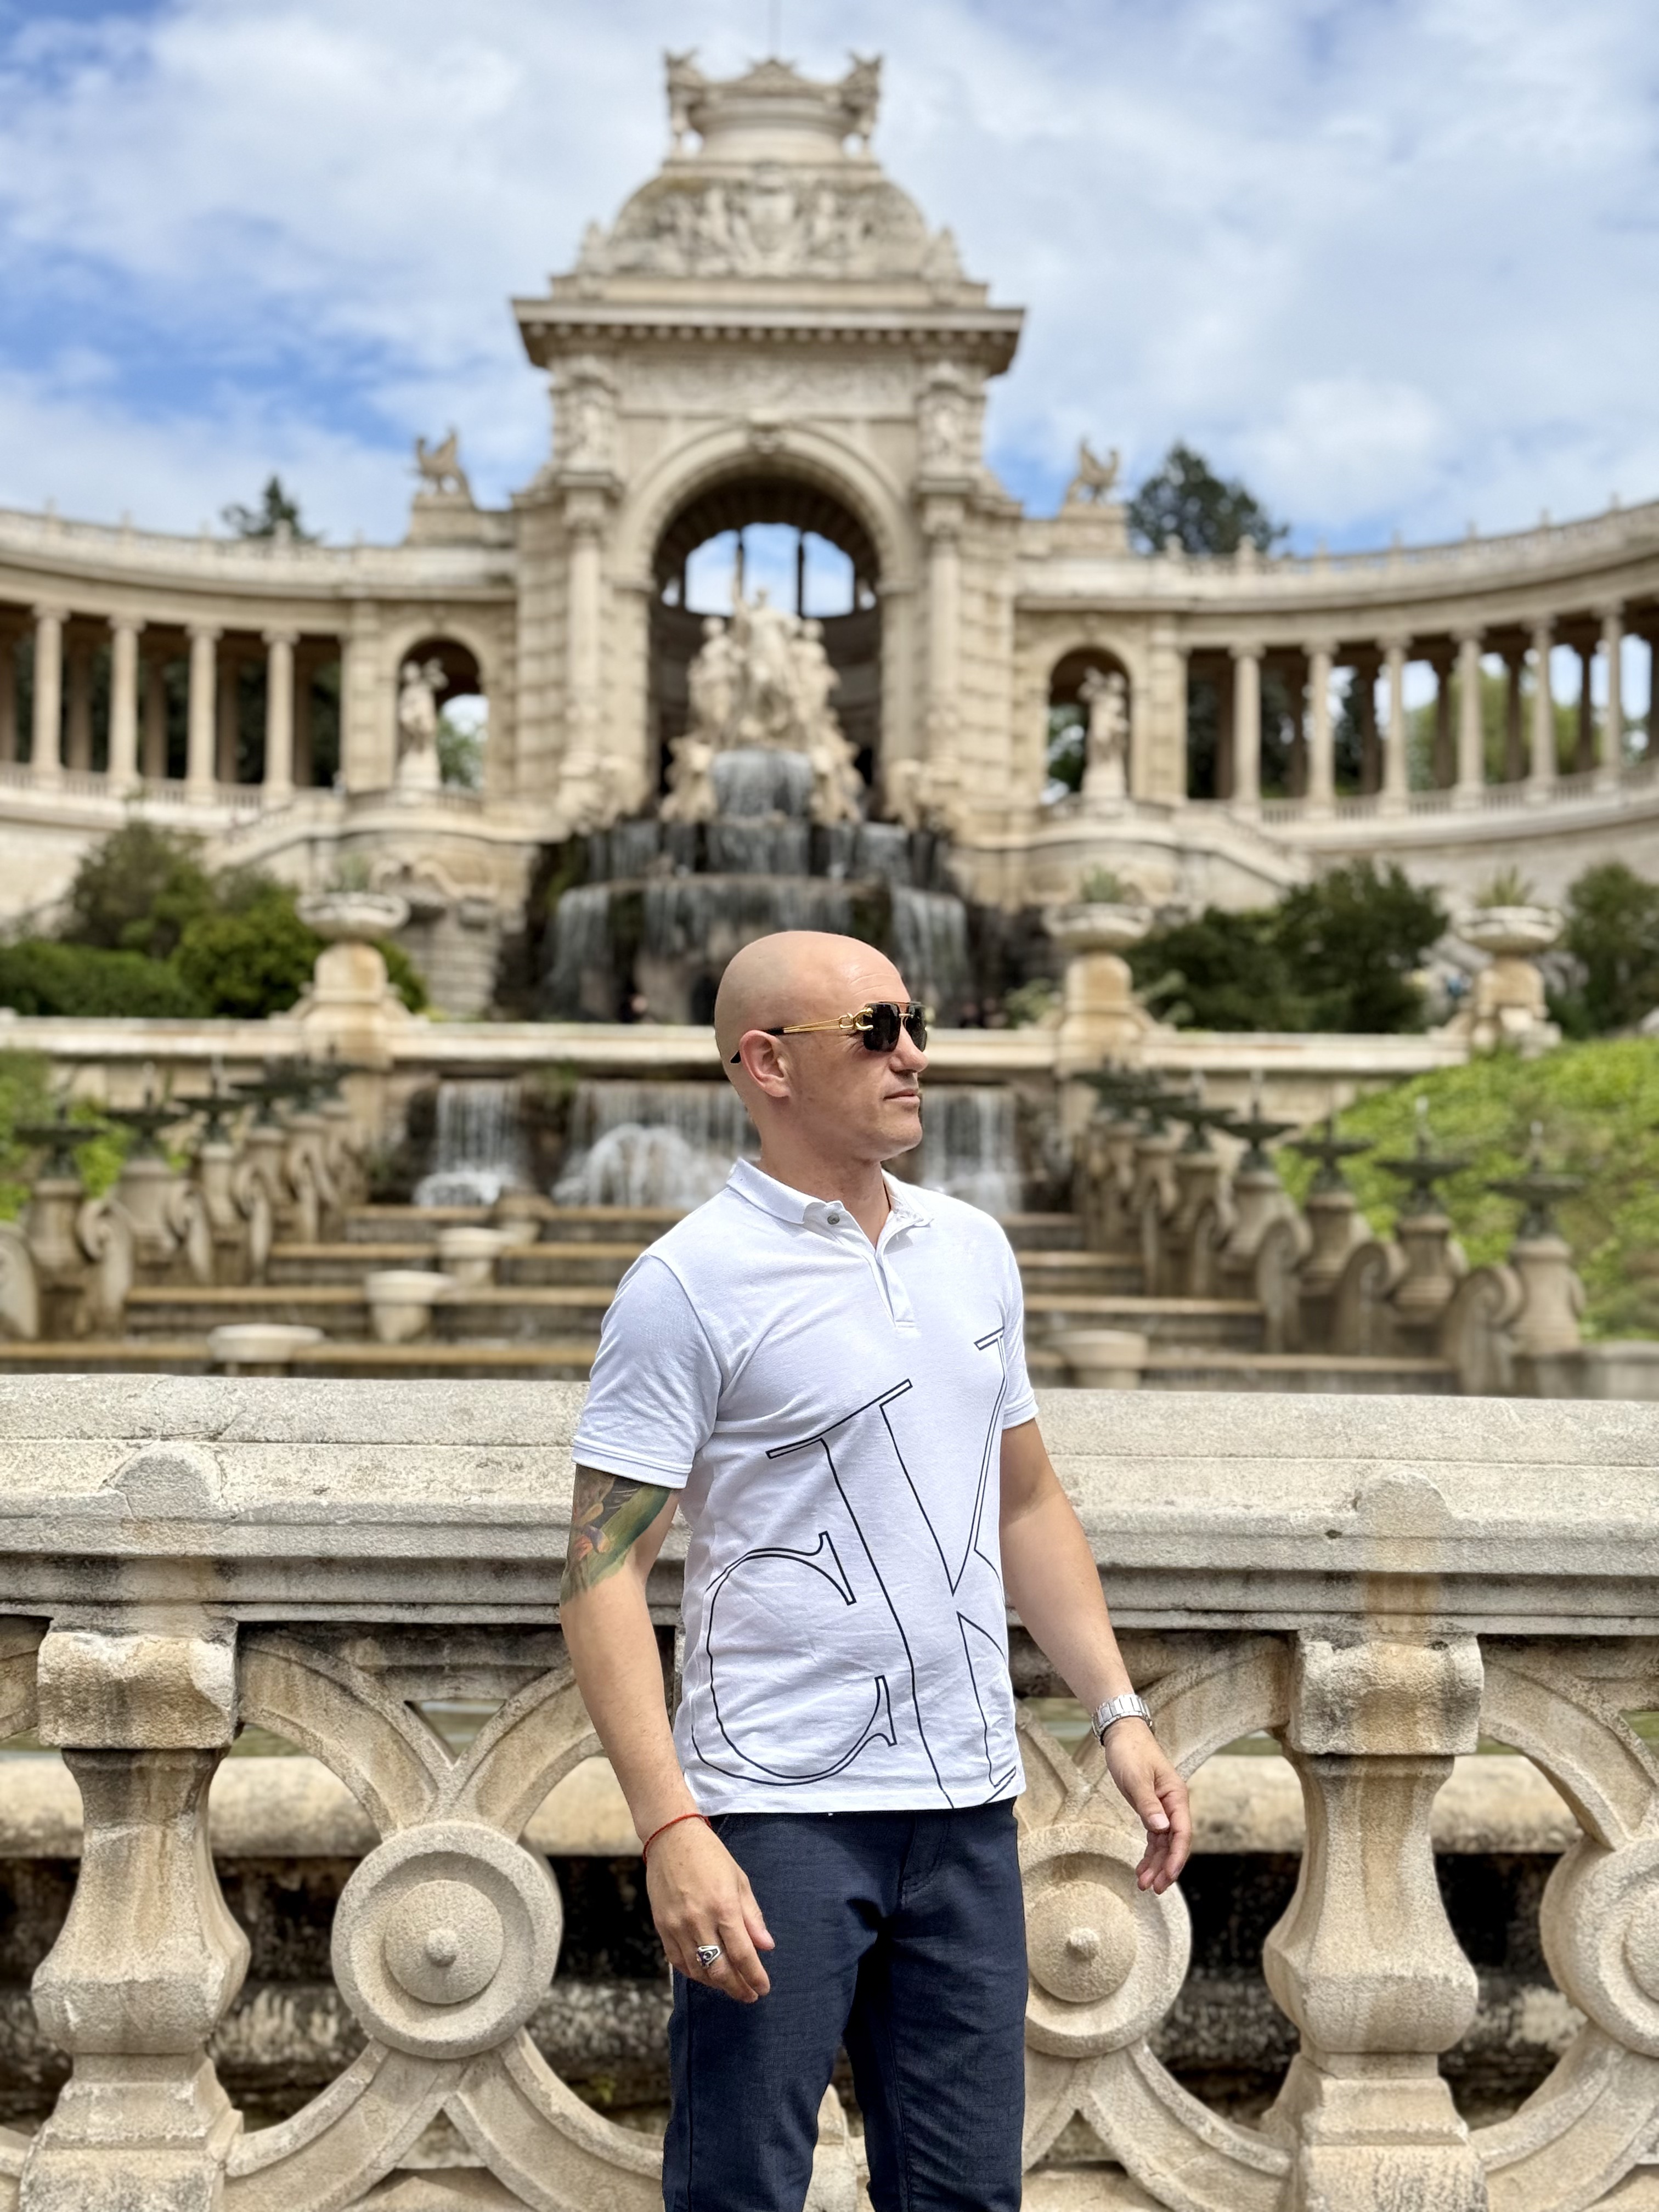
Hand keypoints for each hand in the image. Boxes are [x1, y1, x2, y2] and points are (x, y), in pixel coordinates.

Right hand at [646, 1819, 775, 2001]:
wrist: (671, 1838)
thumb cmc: (710, 1856)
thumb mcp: (739, 1880)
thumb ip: (752, 1916)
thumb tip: (766, 1946)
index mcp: (723, 1906)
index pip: (742, 1954)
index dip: (754, 1976)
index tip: (763, 1988)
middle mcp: (699, 1920)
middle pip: (720, 1969)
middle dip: (737, 1988)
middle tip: (749, 1995)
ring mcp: (677, 1926)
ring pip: (698, 1971)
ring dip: (716, 1984)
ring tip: (730, 1985)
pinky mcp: (662, 1927)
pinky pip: (678, 1961)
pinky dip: (694, 1973)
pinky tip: (706, 1974)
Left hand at [1102, 1719, 1190, 1893]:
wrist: (1122, 1734)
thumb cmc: (1131, 1752)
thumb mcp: (1136, 1778)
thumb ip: (1148, 1804)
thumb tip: (1162, 1829)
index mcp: (1176, 1796)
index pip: (1182, 1832)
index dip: (1177, 1857)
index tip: (1168, 1876)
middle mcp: (1173, 1805)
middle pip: (1175, 1843)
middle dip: (1166, 1867)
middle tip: (1154, 1889)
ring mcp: (1163, 1809)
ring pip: (1164, 1844)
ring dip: (1156, 1865)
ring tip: (1144, 1885)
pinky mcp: (1151, 1810)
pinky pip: (1154, 1838)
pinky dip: (1149, 1854)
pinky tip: (1142, 1870)